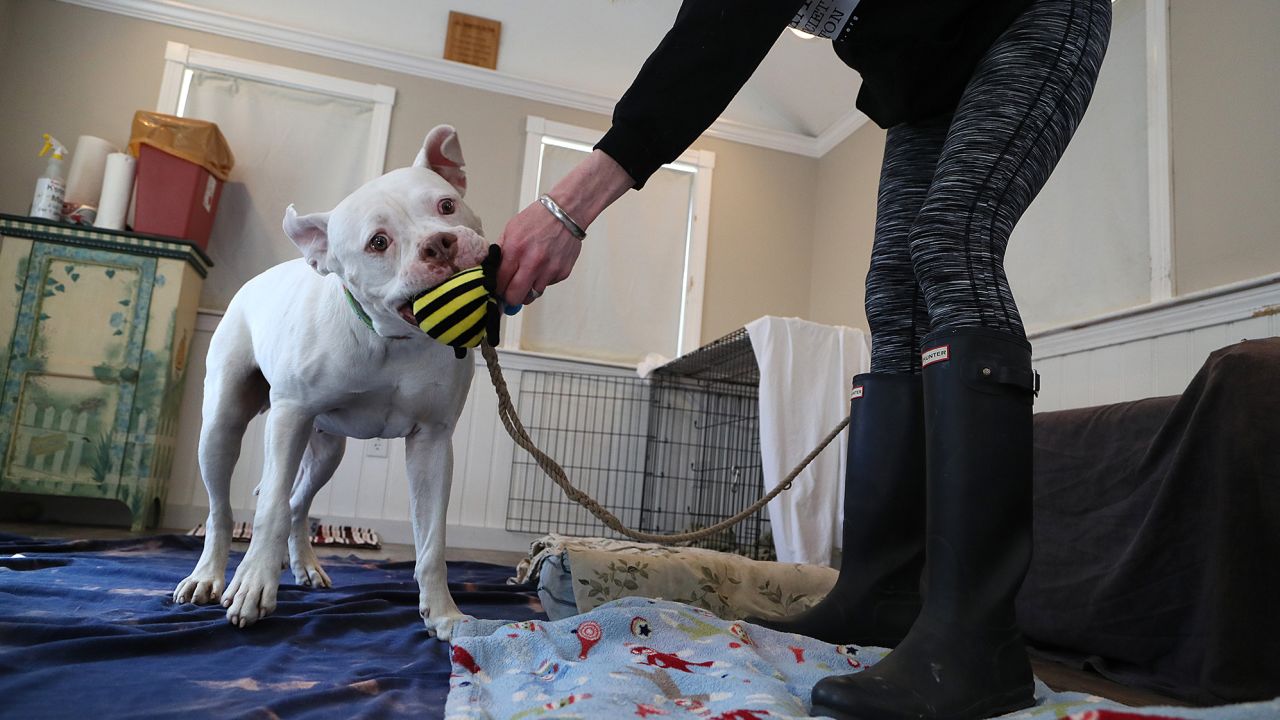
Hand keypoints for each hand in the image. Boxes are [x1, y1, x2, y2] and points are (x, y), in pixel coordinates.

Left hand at [495, 150, 635, 305]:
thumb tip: (493, 271)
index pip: (499, 282)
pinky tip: (544, 266)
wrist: (566, 213)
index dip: (497, 289)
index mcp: (515, 250)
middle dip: (510, 297)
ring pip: (532, 295)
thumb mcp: (511, 229)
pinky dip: (543, 280)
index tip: (497, 290)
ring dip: (527, 290)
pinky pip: (547, 285)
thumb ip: (501, 251)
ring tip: (528, 277)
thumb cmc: (538, 219)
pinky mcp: (562, 273)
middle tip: (510, 292)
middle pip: (515, 297)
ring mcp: (549, 269)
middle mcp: (532, 262)